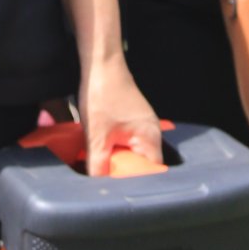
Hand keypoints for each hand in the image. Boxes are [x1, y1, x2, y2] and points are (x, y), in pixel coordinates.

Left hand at [79, 54, 164, 176]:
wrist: (99, 63)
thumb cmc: (102, 94)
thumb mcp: (97, 136)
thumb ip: (99, 165)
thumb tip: (98, 186)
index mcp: (150, 137)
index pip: (149, 172)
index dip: (130, 180)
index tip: (113, 183)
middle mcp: (151, 131)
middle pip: (139, 164)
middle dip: (119, 168)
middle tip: (101, 169)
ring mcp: (141, 124)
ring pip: (129, 152)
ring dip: (112, 156)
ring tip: (98, 154)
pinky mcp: (130, 119)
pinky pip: (124, 141)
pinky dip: (111, 145)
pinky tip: (98, 143)